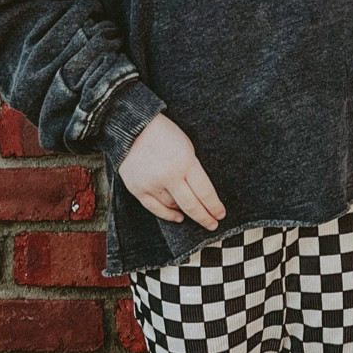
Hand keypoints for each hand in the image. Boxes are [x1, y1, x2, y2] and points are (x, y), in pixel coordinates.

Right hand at [117, 112, 224, 227]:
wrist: (132, 127)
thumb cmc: (164, 134)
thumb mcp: (187, 147)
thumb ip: (193, 170)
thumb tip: (202, 194)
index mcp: (185, 162)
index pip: (205, 192)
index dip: (214, 207)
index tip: (220, 214)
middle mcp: (168, 176)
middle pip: (192, 205)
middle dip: (205, 218)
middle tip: (213, 225)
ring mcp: (151, 184)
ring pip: (174, 207)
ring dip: (186, 212)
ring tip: (194, 213)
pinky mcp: (137, 189)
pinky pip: (155, 209)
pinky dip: (168, 215)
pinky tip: (178, 217)